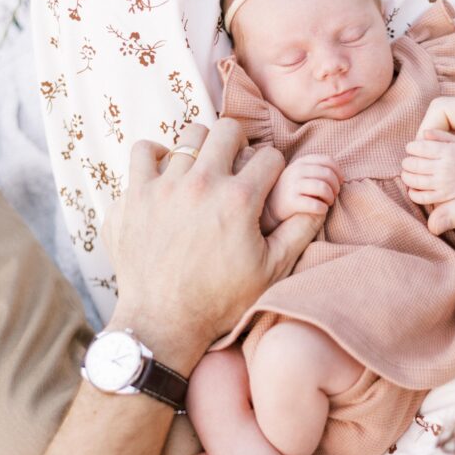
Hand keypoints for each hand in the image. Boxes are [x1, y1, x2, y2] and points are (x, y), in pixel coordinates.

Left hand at [102, 121, 325, 371]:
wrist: (163, 324)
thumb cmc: (220, 302)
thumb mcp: (272, 271)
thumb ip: (300, 231)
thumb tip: (320, 199)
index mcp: (239, 200)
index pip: (269, 156)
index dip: (273, 169)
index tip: (265, 184)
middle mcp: (202, 184)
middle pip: (228, 130)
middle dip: (240, 143)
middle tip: (236, 167)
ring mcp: (164, 187)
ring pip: (188, 136)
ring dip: (201, 148)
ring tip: (202, 171)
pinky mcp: (134, 196)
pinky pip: (143, 151)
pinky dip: (156, 157)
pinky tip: (166, 175)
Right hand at [261, 153, 341, 231]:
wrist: (269, 208)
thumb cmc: (292, 191)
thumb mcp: (301, 174)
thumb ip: (317, 170)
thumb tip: (341, 176)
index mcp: (301, 162)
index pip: (328, 161)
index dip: (338, 172)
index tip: (340, 182)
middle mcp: (296, 171)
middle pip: (327, 175)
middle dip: (336, 187)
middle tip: (334, 196)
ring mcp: (292, 186)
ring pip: (323, 188)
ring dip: (330, 198)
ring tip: (328, 203)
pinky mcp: (291, 202)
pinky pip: (315, 204)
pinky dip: (323, 208)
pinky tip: (322, 210)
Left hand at [401, 129, 454, 205]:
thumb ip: (440, 135)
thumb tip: (423, 133)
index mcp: (448, 151)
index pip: (420, 147)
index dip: (411, 147)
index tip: (410, 148)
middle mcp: (445, 168)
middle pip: (414, 164)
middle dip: (407, 162)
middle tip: (407, 162)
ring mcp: (444, 184)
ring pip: (414, 181)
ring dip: (406, 176)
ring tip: (408, 174)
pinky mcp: (444, 198)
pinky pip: (421, 197)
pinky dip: (412, 193)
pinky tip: (413, 188)